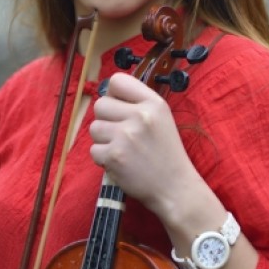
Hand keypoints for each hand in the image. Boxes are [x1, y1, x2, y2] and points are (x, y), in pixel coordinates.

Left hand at [89, 72, 198, 224]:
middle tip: (121, 133)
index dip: (113, 94)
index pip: (117, 81)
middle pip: (100, 104)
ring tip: (122, 148)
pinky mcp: (114, 156)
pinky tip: (120, 162)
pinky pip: (93, 150)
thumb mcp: (161, 118)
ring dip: (103, 139)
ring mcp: (126, 136)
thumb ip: (137, 103)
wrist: (174, 188)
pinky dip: (103, 158)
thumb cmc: (165, 153)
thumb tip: (107, 93)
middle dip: (106, 119)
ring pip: (94, 128)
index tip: (119, 108)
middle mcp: (140, 116)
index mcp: (153, 103)